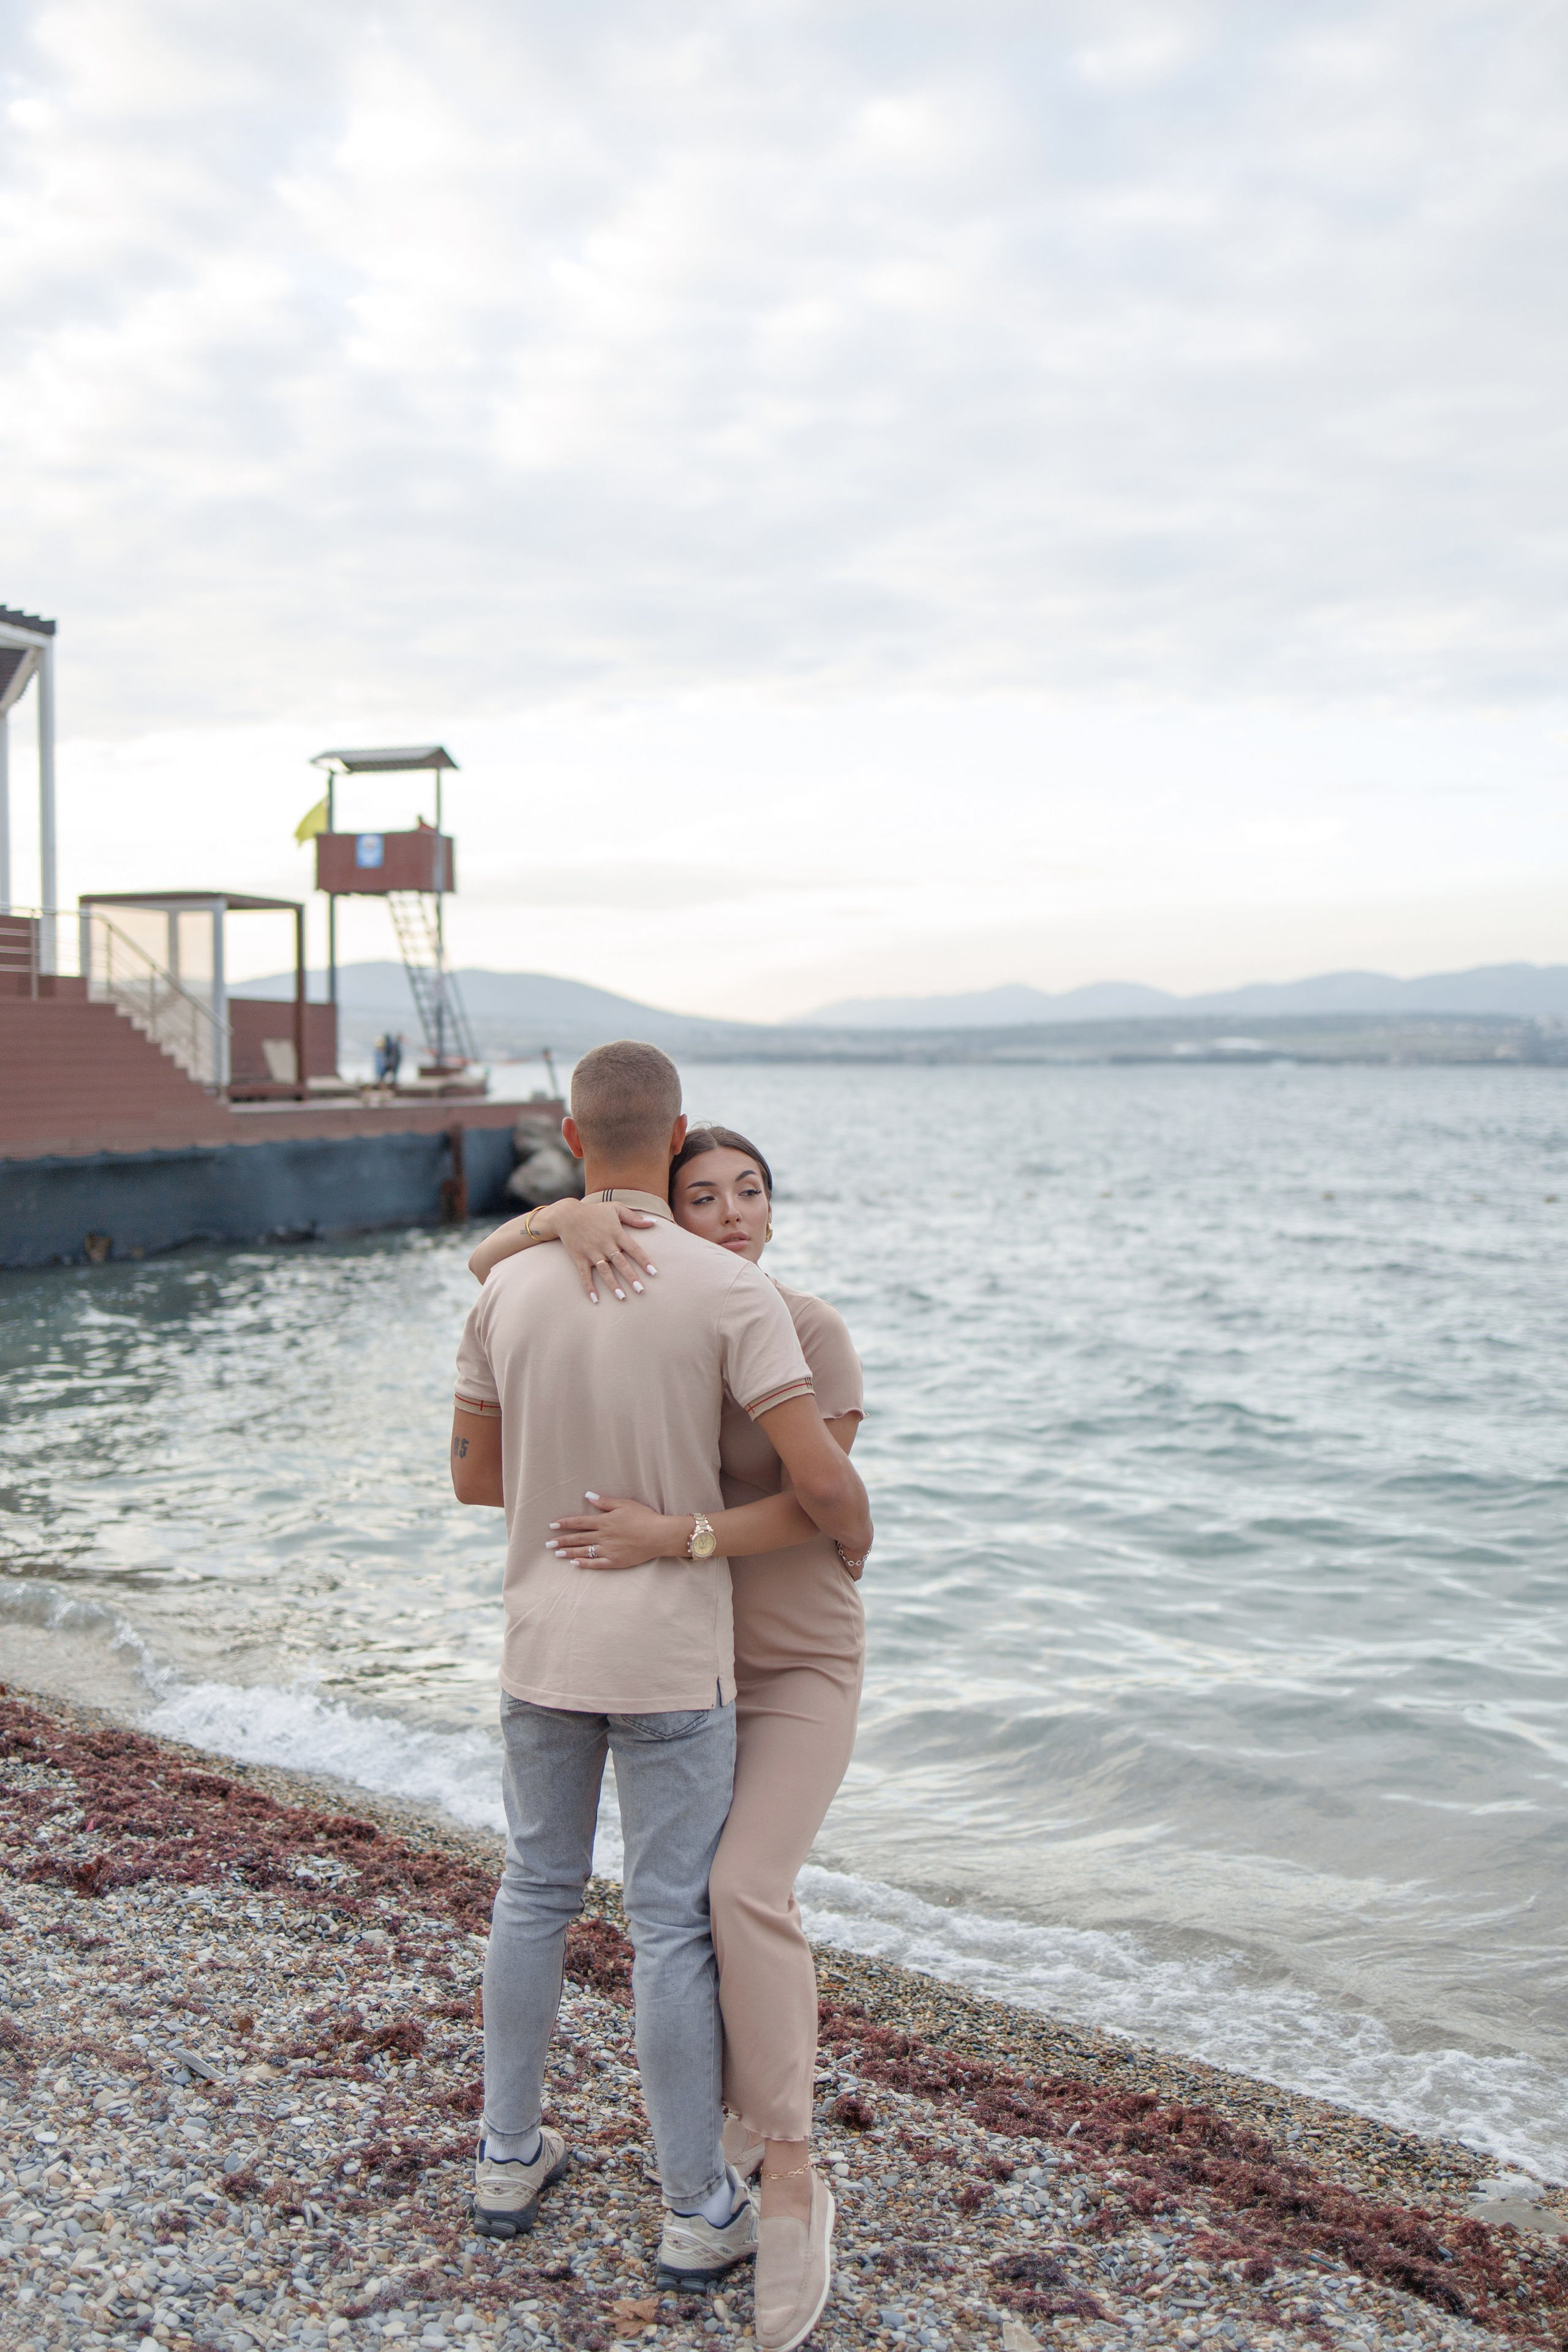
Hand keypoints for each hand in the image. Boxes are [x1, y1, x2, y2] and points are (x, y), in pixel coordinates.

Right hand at [541, 1199, 660, 1303]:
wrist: (567, 1214)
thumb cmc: (594, 1211)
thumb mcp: (615, 1208)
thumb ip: (634, 1217)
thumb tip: (653, 1222)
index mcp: (616, 1233)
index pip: (634, 1249)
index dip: (644, 1261)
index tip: (653, 1272)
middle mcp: (605, 1244)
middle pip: (620, 1263)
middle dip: (630, 1277)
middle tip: (640, 1290)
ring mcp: (592, 1252)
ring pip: (604, 1271)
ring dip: (613, 1285)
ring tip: (622, 1298)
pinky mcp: (579, 1258)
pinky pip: (585, 1275)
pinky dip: (589, 1287)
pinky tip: (595, 1299)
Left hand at [546, 1493, 685, 1570]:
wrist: (659, 1535)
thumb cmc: (644, 1517)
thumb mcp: (624, 1504)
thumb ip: (605, 1502)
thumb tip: (588, 1495)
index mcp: (604, 1521)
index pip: (579, 1522)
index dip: (565, 1523)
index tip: (552, 1525)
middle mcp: (603, 1536)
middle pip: (578, 1538)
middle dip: (561, 1540)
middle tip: (547, 1544)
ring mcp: (608, 1550)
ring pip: (583, 1551)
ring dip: (568, 1552)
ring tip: (557, 1554)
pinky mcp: (615, 1561)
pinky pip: (596, 1564)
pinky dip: (584, 1564)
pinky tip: (574, 1564)